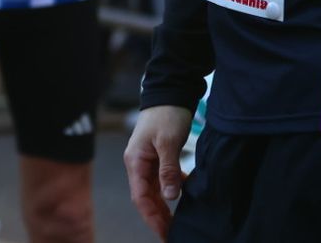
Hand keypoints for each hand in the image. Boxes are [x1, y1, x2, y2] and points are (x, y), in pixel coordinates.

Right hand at [123, 104, 193, 239]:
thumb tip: (170, 197)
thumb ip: (168, 170)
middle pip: (146, 197)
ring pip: (154, 190)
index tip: (164, 232)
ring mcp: (148, 161)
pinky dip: (172, 190)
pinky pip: (162, 180)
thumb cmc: (166, 114)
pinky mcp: (158, 157)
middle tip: (172, 234)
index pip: (140, 197)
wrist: (170, 93)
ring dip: (164, 206)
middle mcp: (138, 164)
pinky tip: (185, 195)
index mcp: (135, 161)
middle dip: (158, 217)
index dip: (152, 217)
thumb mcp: (168, 142)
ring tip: (177, 222)